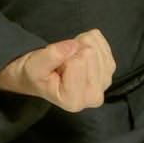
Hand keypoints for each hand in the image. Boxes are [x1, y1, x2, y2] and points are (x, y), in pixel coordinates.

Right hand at [0, 28, 116, 111]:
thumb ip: (51, 56)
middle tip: (62, 61)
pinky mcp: (109, 71)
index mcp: (73, 100)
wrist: (42, 77)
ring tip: (69, 57)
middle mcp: (93, 97)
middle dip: (73, 49)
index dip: (63, 55)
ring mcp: (104, 83)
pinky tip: (79, 51)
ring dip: (80, 45)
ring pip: (97, 48)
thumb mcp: (34, 66)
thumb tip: (73, 45)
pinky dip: (89, 42)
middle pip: (90, 54)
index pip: (77, 62)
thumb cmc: (37, 75)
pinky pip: (103, 44)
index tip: (56, 66)